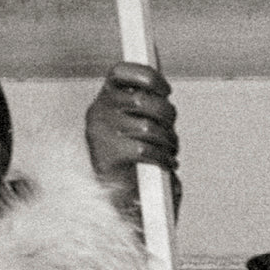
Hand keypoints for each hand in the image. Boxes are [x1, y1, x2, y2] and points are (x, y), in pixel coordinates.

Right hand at [85, 62, 179, 218]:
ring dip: (167, 140)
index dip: (147, 76)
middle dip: (168, 115)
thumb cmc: (135, 157)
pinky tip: (167, 163)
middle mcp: (98, 112)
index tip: (165, 89)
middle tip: (171, 128)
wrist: (121, 197)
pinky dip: (163, 158)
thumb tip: (163, 89)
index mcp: (105, 99)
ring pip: (148, 126)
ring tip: (170, 149)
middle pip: (145, 99)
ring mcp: (100, 134)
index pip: (121, 72)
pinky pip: (145, 150)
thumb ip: (148, 105)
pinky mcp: (107, 156)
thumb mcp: (141, 123)